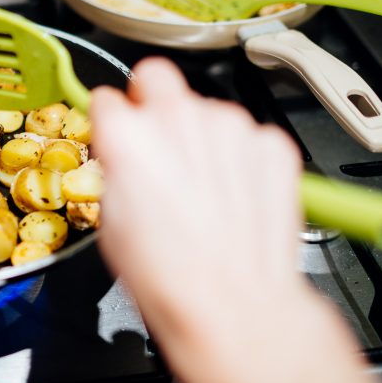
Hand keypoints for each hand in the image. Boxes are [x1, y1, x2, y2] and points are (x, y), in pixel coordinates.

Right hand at [90, 57, 381, 382]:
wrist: (234, 304)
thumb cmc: (169, 276)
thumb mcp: (111, 221)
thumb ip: (118, 169)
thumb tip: (125, 158)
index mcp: (128, 136)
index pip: (109, 96)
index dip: (111, 118)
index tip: (117, 131)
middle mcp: (180, 118)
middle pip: (158, 77)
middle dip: (152, 99)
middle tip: (156, 138)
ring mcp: (232, 128)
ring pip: (208, 109)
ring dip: (201, 136)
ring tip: (202, 188)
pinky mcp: (272, 145)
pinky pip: (248, 137)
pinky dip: (241, 159)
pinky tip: (233, 196)